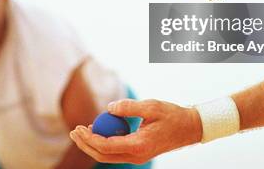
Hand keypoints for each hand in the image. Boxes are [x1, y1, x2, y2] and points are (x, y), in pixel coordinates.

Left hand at [69, 99, 201, 164]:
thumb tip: (109, 107)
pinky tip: (98, 130)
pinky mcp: (138, 153)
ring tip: (81, 130)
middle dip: (85, 144)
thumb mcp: (151, 106)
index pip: (106, 146)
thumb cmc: (172, 115)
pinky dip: (104, 143)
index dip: (89, 138)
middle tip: (74, 130)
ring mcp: (138, 156)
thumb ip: (129, 107)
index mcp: (139, 146)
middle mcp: (137, 155)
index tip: (78, 126)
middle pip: (103, 156)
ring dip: (93, 145)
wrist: (189, 128)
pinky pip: (116, 151)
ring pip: (108, 156)